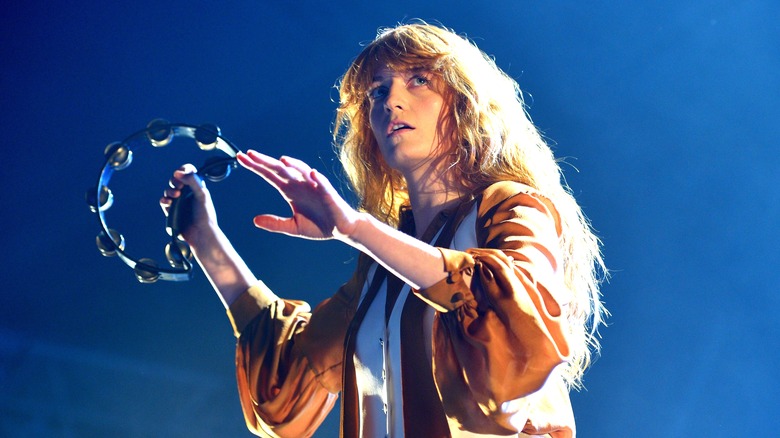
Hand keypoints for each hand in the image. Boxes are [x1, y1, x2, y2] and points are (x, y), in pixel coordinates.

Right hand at [159, 164, 218, 246]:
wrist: (200, 234)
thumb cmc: (205, 215)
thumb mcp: (202, 194)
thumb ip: (192, 180)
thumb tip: (178, 172)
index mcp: (197, 187)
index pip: (188, 171)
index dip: (183, 170)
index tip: (182, 173)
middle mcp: (187, 193)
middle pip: (175, 180)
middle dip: (174, 181)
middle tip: (179, 187)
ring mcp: (179, 202)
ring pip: (168, 190)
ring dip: (169, 191)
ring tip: (176, 196)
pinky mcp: (172, 211)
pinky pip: (164, 202)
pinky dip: (164, 200)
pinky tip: (167, 202)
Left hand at [237, 150, 360, 240]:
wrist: (342, 230)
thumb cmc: (319, 225)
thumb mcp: (293, 227)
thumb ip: (275, 223)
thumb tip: (255, 220)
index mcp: (290, 190)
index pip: (269, 175)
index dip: (255, 166)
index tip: (240, 158)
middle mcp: (300, 184)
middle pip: (280, 169)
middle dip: (265, 162)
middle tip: (249, 154)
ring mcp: (315, 186)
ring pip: (301, 172)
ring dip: (293, 165)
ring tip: (281, 160)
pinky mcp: (328, 193)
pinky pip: (323, 184)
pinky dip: (317, 178)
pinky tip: (311, 174)